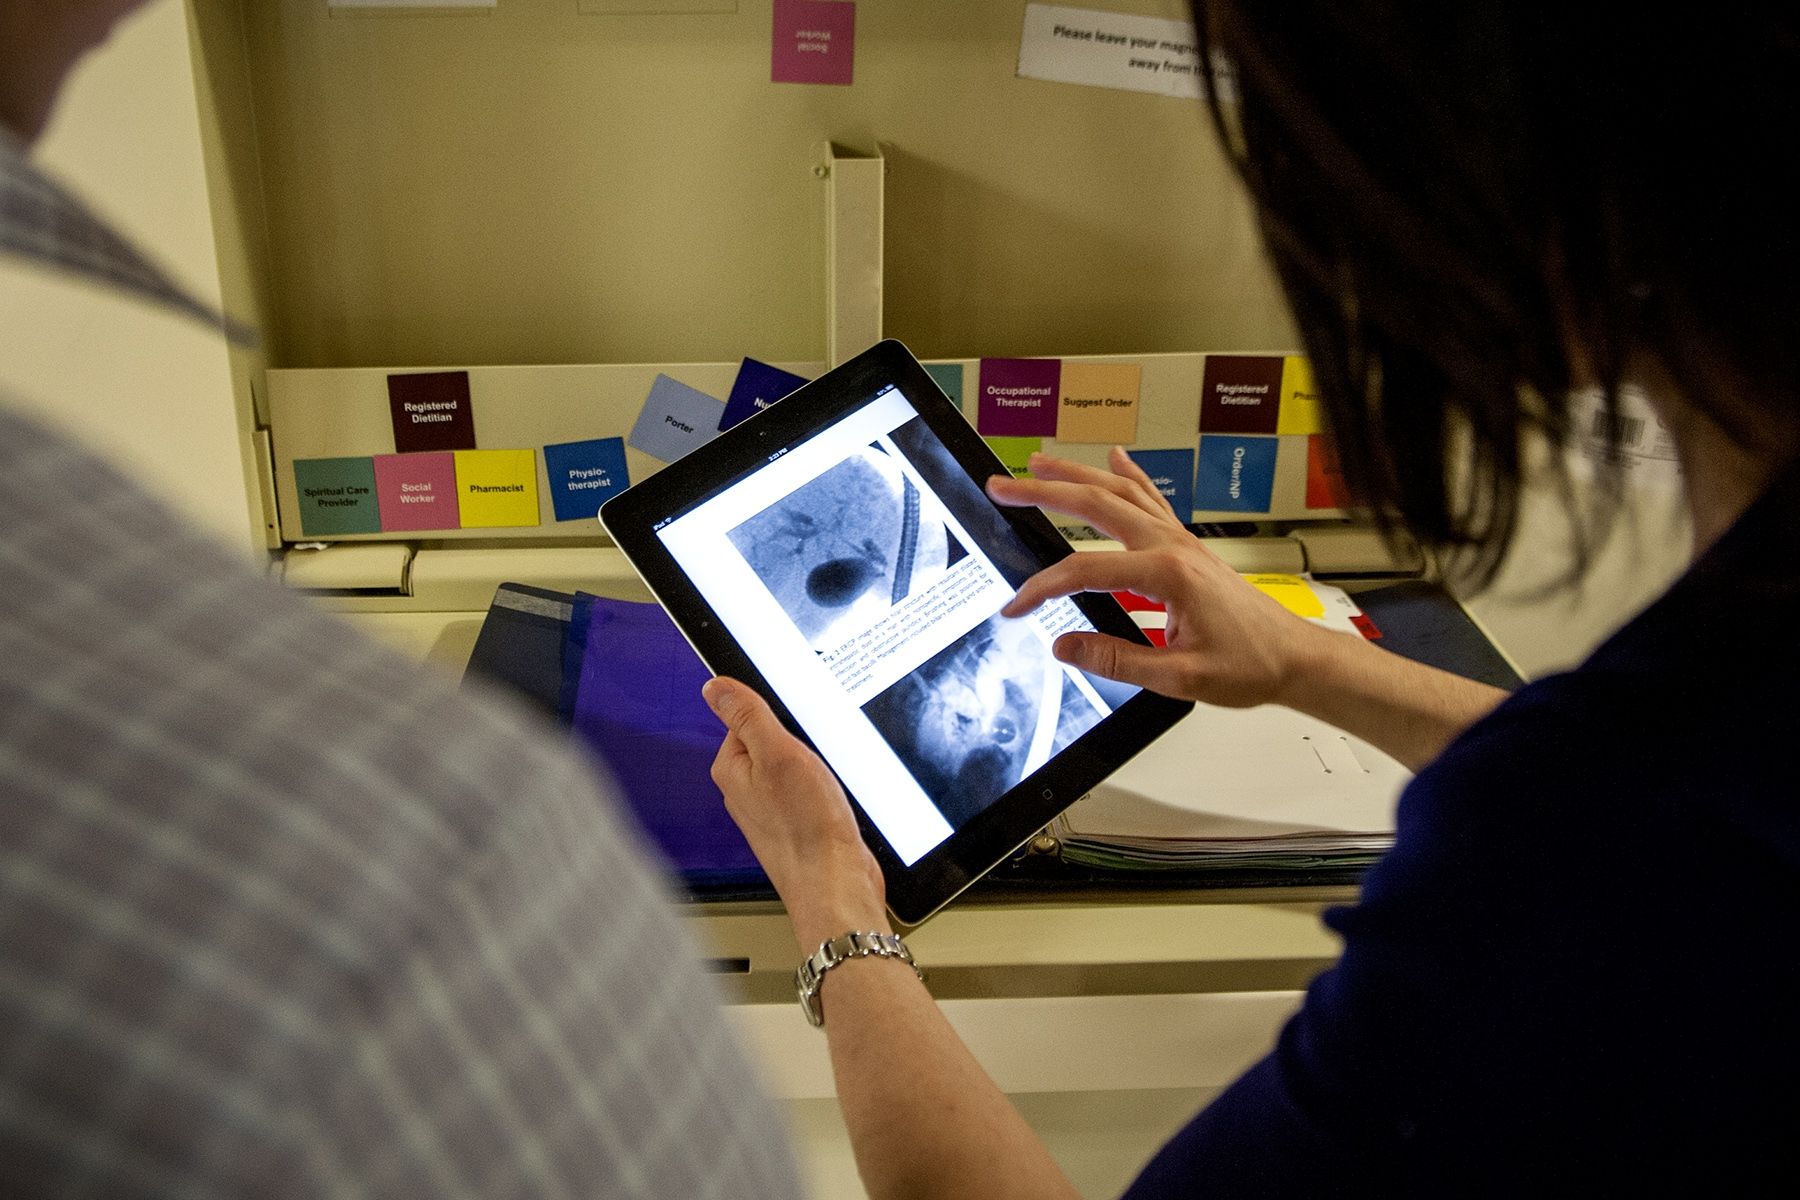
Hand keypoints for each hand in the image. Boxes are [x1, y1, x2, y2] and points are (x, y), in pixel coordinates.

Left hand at [703, 677, 889, 948]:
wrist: (835, 885)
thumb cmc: (806, 828)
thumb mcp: (779, 754)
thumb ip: (747, 716)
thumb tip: (715, 686)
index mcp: (731, 770)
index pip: (747, 718)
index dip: (779, 717)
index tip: (799, 727)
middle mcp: (745, 791)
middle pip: (773, 741)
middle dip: (800, 743)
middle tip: (817, 758)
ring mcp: (770, 810)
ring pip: (794, 767)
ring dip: (816, 768)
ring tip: (827, 785)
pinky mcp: (795, 825)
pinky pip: (808, 792)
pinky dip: (824, 791)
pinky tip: (834, 802)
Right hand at [987, 447, 1330, 709]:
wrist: (1294, 658)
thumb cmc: (1249, 665)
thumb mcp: (1179, 676)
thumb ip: (1118, 660)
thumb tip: (1065, 646)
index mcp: (1167, 573)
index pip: (1086, 572)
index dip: (1043, 589)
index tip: (1016, 608)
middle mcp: (1172, 546)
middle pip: (1096, 505)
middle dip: (1044, 492)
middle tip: (1002, 485)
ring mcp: (1181, 542)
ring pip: (1120, 493)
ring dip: (1077, 475)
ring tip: (1039, 464)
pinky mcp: (1187, 548)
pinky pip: (1151, 500)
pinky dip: (1128, 476)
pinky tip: (1114, 458)